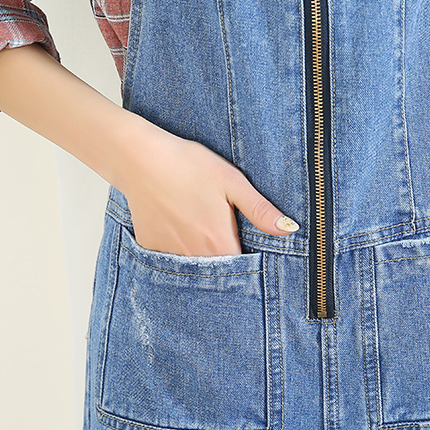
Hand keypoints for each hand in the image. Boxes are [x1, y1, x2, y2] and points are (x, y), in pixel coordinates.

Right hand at [119, 118, 297, 256]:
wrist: (140, 158)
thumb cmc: (189, 165)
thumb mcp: (232, 182)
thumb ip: (260, 211)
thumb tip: (289, 229)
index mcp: (220, 242)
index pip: (243, 268)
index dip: (250, 263)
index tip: (251, 252)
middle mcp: (195, 256)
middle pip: (219, 272)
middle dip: (227, 264)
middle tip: (224, 236)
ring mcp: (170, 254)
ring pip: (194, 267)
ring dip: (203, 258)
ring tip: (201, 231)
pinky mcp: (151, 247)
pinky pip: (171, 259)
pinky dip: (178, 250)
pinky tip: (179, 228)